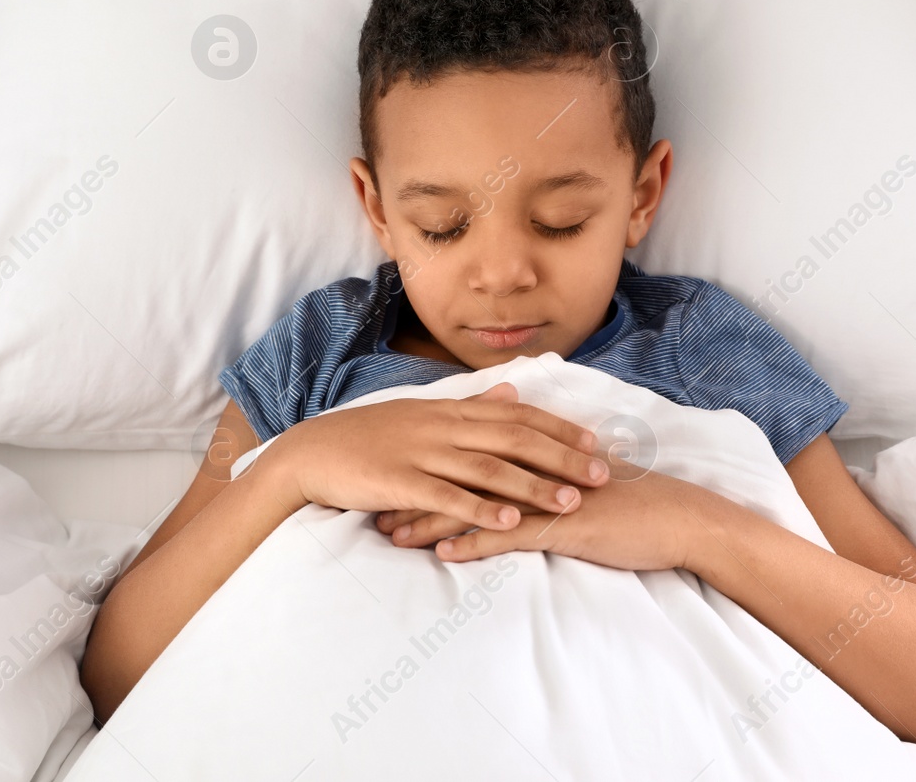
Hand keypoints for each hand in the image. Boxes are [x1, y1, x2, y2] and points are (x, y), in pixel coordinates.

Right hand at [259, 382, 609, 532]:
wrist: (313, 454)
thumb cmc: (369, 438)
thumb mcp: (422, 413)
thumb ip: (469, 406)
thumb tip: (510, 392)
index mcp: (449, 410)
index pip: (516, 415)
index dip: (558, 428)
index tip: (595, 442)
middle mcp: (442, 427)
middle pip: (513, 439)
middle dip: (561, 457)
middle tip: (602, 475)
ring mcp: (421, 454)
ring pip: (488, 468)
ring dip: (533, 486)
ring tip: (570, 503)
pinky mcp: (400, 482)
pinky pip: (447, 496)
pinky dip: (481, 509)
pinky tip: (510, 524)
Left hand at [377, 454, 702, 571]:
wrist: (679, 519)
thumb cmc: (633, 503)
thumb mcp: (584, 479)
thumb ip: (548, 470)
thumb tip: (517, 476)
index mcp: (539, 454)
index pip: (473, 456)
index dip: (431, 467)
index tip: (395, 478)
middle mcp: (537, 467)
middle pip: (462, 475)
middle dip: (416, 492)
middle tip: (376, 506)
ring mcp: (549, 494)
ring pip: (476, 505)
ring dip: (431, 520)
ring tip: (392, 534)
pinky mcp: (563, 524)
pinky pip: (509, 534)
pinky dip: (472, 543)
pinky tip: (441, 555)